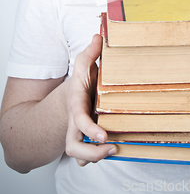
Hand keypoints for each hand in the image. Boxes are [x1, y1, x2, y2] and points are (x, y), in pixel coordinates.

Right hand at [65, 34, 116, 165]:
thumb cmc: (80, 82)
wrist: (69, 97)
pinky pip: (87, 155)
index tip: (104, 136)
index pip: (78, 120)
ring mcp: (79, 134)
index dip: (90, 129)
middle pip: (73, 147)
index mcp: (75, 105)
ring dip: (96, 158)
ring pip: (79, 156)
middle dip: (92, 154)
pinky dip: (97, 157)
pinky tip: (114, 148)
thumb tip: (99, 35)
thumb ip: (91, 52)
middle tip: (112, 147)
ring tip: (116, 149)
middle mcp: (75, 123)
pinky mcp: (86, 139)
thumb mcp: (83, 64)